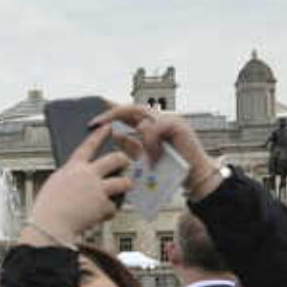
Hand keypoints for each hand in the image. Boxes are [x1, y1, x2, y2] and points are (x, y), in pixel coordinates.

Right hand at [23, 124, 132, 243]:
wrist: (50, 226)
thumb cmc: (47, 209)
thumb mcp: (55, 184)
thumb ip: (71, 177)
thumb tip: (82, 176)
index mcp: (72, 168)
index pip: (88, 146)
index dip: (99, 135)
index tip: (108, 127)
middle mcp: (87, 175)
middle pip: (115, 159)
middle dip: (123, 160)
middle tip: (124, 163)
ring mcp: (97, 189)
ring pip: (124, 181)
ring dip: (125, 185)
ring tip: (123, 189)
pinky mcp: (103, 205)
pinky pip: (114, 206)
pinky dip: (108, 212)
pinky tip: (101, 216)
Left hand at [90, 104, 215, 198]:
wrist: (194, 178)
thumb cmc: (170, 169)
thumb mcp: (143, 156)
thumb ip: (131, 145)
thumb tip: (114, 134)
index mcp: (151, 124)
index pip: (128, 113)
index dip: (110, 114)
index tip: (92, 123)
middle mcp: (161, 118)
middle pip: (132, 108)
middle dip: (112, 114)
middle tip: (96, 124)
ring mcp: (170, 119)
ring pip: (142, 119)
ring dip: (138, 139)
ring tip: (143, 155)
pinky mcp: (177, 125)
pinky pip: (154, 129)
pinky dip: (150, 144)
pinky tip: (154, 157)